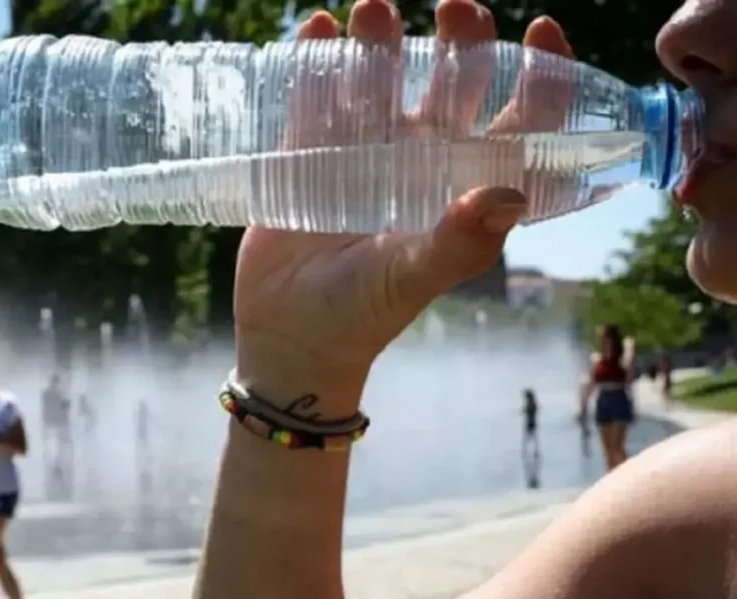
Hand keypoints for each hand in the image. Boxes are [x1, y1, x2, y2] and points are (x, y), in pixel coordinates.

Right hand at [234, 0, 573, 417]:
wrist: (289, 333)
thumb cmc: (362, 314)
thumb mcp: (412, 278)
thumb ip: (459, 242)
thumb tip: (509, 194)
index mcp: (462, 185)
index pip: (518, 123)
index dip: (539, 77)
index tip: (540, 29)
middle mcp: (420, 159)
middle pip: (452, 83)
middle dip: (460, 40)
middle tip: (455, 8)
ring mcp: (363, 151)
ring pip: (381, 77)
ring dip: (380, 38)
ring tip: (371, 11)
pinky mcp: (308, 152)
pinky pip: (316, 95)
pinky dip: (316, 59)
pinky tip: (316, 30)